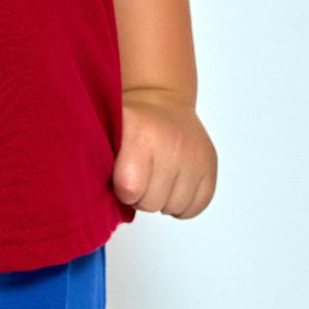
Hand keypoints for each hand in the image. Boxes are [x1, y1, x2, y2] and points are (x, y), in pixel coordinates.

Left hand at [111, 87, 217, 218]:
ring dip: (163, 200)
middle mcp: (173, 144)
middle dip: (141, 197)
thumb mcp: (108, 136)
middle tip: (139, 177)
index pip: (130, 190)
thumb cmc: (130, 125)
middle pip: (152, 203)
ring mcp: (196, 155)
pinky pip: (197, 205)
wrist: (161, 101)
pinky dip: (183, 203)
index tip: (121, 178)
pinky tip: (172, 184)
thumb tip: (98, 200)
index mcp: (142, 135)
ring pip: (175, 207)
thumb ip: (100, 165)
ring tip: (156, 178)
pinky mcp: (211, 164)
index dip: (122, 191)